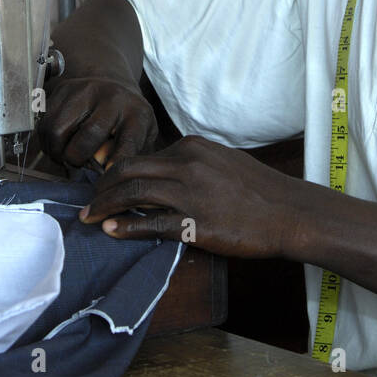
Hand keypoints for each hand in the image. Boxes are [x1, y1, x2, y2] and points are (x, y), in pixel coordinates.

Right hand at [37, 73, 159, 168]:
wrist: (113, 82)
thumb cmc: (128, 117)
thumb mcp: (143, 136)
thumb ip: (131, 158)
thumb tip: (112, 179)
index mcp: (137, 114)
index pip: (128, 142)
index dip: (115, 162)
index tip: (105, 174)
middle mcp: (112, 98)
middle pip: (88, 135)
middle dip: (78, 159)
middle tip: (78, 165)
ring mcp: (85, 90)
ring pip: (57, 130)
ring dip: (56, 151)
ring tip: (64, 155)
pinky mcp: (63, 88)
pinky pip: (44, 122)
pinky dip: (46, 140)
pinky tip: (58, 143)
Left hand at [79, 135, 301, 258]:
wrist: (289, 212)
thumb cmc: (259, 190)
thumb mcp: (223, 161)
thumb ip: (193, 163)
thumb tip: (164, 173)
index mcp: (192, 146)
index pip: (142, 155)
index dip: (117, 171)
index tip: (104, 185)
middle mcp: (187, 163)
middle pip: (128, 169)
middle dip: (101, 187)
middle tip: (88, 202)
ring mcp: (191, 192)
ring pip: (133, 192)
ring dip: (105, 205)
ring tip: (89, 217)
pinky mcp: (196, 221)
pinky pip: (151, 223)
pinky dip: (126, 226)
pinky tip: (111, 230)